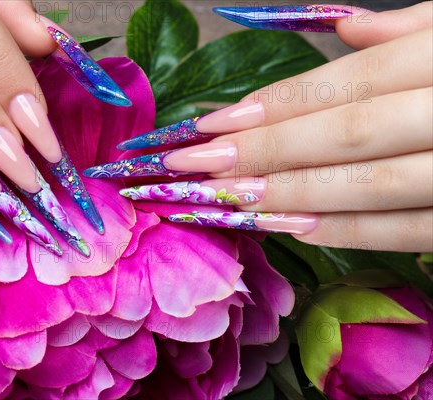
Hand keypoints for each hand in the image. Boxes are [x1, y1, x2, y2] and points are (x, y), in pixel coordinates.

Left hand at [90, 2, 432, 251]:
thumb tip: (346, 27)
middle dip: (256, 157)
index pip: (339, 88)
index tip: (201, 131)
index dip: (268, 111)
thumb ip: (404, 31)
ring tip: (221, 204)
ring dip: (285, 196)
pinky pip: (406, 229)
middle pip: (340, 139)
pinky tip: (289, 227)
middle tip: (184, 173)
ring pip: (366, 189)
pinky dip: (346, 231)